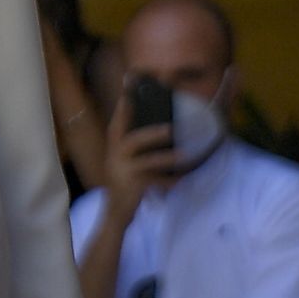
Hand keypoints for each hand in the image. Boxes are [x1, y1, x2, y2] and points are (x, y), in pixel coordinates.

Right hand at [103, 94, 178, 220]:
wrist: (115, 212)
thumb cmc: (125, 182)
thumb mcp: (125, 160)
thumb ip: (135, 144)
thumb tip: (161, 125)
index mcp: (114, 145)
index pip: (119, 121)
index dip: (126, 104)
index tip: (131, 85)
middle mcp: (115, 156)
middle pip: (134, 140)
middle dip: (152, 133)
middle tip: (171, 127)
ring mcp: (123, 172)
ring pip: (147, 162)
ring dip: (166, 158)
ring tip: (184, 155)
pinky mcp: (132, 186)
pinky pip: (155, 181)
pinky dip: (168, 182)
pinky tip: (179, 181)